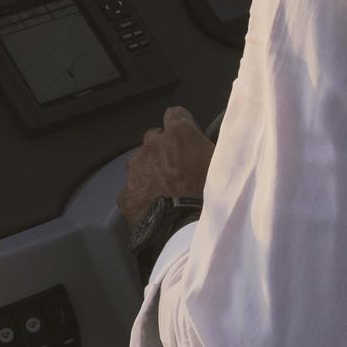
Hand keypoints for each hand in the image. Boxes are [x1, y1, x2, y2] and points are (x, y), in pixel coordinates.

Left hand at [116, 107, 214, 222]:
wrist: (182, 231)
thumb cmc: (209, 195)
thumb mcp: (221, 165)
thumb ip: (211, 147)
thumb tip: (210, 141)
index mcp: (178, 134)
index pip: (175, 114)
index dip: (183, 126)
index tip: (189, 139)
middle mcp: (152, 145)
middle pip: (155, 138)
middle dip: (164, 148)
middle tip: (178, 168)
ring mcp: (135, 168)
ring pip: (141, 162)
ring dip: (150, 169)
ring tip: (165, 189)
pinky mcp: (125, 193)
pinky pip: (133, 188)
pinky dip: (141, 193)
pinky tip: (153, 206)